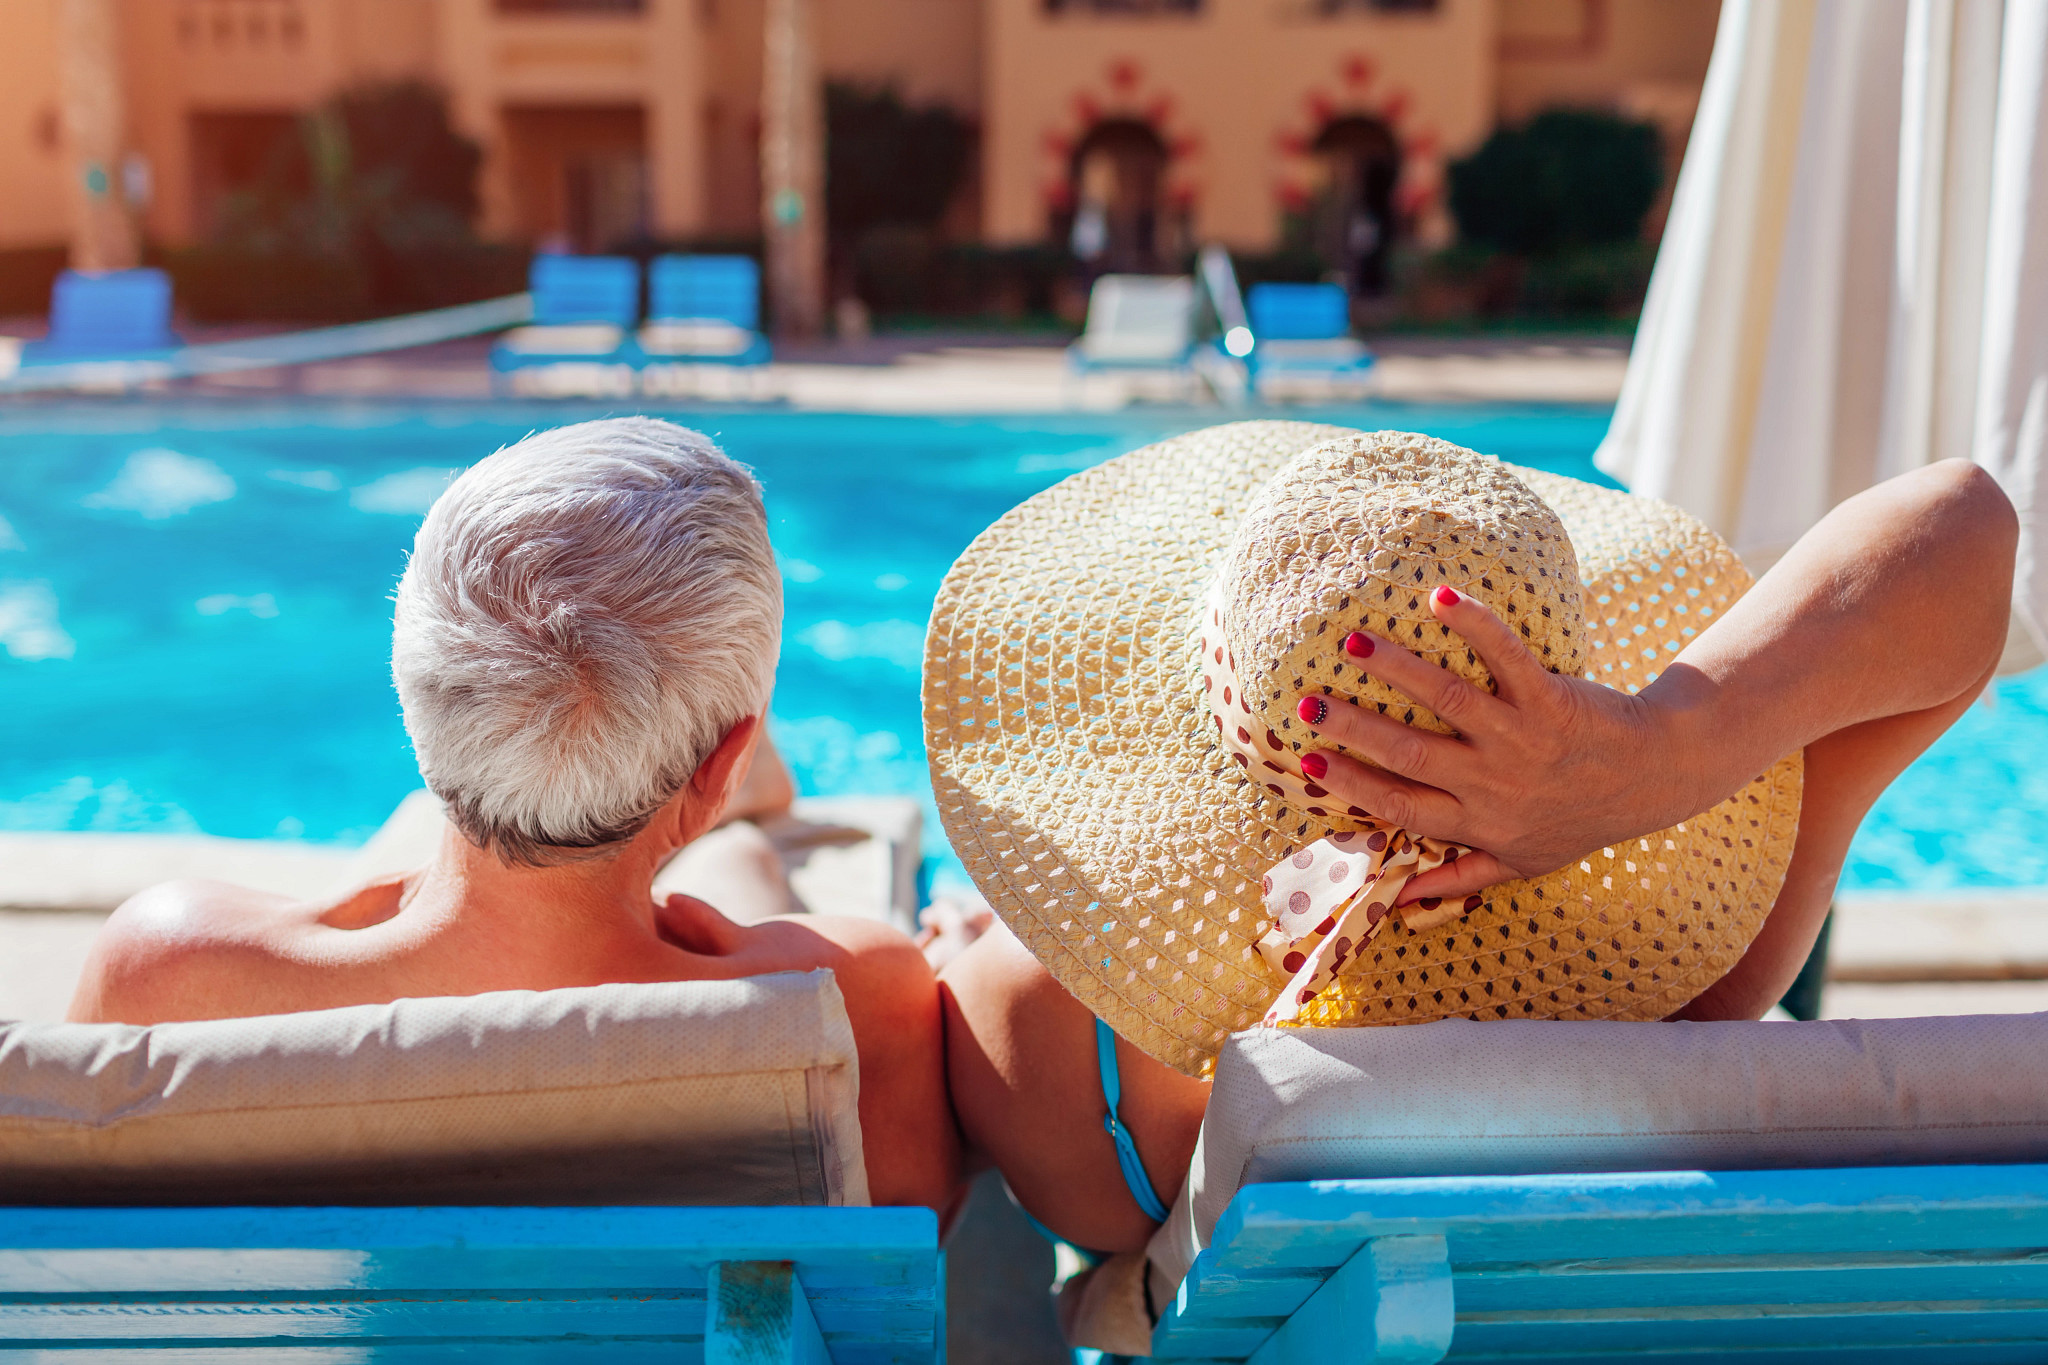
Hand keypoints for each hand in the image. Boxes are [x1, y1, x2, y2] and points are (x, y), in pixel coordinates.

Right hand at [1295, 586, 1700, 903]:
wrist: (1657, 777)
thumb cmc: (1580, 818)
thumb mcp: (1521, 862)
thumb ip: (1458, 877)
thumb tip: (1397, 901)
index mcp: (1477, 822)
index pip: (1401, 806)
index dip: (1353, 786)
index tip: (1306, 762)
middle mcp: (1493, 782)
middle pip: (1411, 754)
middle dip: (1354, 728)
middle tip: (1306, 702)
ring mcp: (1521, 738)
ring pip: (1449, 701)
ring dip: (1398, 670)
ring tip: (1353, 643)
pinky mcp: (1550, 698)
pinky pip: (1509, 657)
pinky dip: (1476, 626)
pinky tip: (1439, 597)